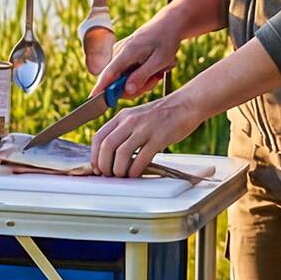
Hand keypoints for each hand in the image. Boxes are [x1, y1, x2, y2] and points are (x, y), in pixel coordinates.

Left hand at [91, 90, 205, 177]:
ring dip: (119, 169)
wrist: (186, 104)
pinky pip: (142, 158)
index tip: (97, 167)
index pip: (98, 137)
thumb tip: (109, 153)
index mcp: (122, 116)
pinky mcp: (159, 137)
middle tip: (109, 174)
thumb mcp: (136, 117)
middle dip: (104, 165)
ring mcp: (144, 129)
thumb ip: (122, 131)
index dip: (94, 156)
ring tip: (122, 175)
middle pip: (107, 146)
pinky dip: (135, 170)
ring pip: (121, 153)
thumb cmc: (161, 114)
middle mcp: (130, 121)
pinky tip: (136, 173)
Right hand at [97, 17, 180, 98]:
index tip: (92, 99)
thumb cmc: (166, 41)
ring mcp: (119, 54)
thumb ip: (142, 76)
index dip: (100, 87)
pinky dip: (139, 76)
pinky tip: (152, 69)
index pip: (109, 74)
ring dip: (140, 82)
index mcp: (126, 53)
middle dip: (136, 87)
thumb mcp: (159, 61)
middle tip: (155, 80)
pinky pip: (126, 73)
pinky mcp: (123, 56)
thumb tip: (127, 91)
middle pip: (117, 82)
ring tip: (157, 73)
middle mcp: (118, 53)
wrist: (168, 24)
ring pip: (123, 79)